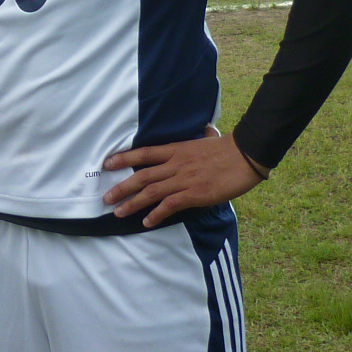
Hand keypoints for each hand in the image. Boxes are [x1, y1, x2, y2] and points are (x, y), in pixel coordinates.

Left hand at [101, 128, 262, 228]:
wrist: (245, 155)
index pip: (144, 153)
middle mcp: (175, 164)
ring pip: (151, 192)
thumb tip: (207, 129)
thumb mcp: (210, 138)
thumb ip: (203, 136)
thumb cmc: (229, 147)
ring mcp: (184, 179)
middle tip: (106, 197)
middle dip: (122, 187)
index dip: (124, 158)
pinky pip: (170, 205)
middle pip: (142, 175)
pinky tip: (147, 222)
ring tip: (118, 212)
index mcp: (176, 149)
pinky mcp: (194, 194)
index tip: (107, 163)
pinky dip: (156, 214)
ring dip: (132, 203)